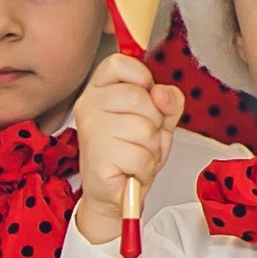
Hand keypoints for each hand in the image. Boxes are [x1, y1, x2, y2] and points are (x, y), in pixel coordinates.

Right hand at [71, 52, 181, 248]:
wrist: (116, 194)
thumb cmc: (132, 153)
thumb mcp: (159, 119)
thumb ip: (168, 100)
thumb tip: (161, 93)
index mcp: (99, 91)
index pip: (118, 63)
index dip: (141, 77)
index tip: (146, 94)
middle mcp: (88, 107)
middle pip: (138, 96)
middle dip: (153, 121)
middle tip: (141, 137)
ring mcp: (90, 132)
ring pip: (143, 129)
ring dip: (151, 148)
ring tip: (136, 155)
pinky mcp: (96, 157)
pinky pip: (140, 155)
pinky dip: (145, 167)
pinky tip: (131, 170)